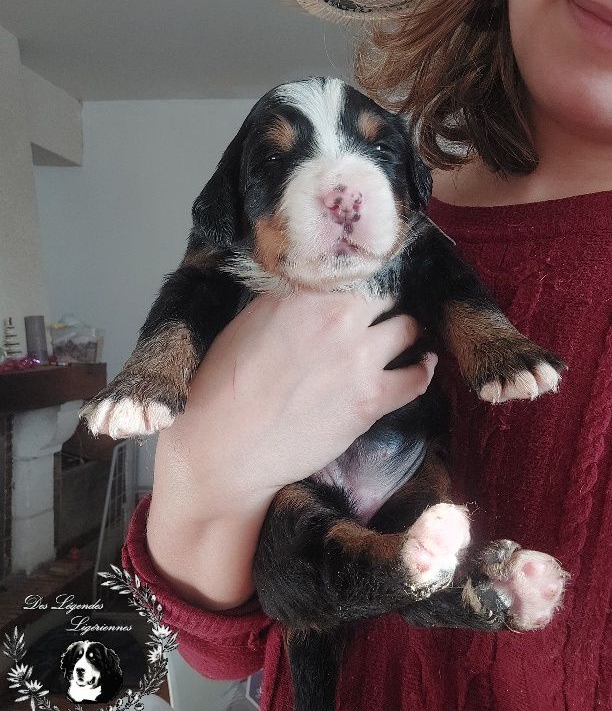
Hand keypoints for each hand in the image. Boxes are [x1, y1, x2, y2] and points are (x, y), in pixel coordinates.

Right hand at [154, 288, 436, 519]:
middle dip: (383, 301)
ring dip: (403, 332)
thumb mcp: (249, 320)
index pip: (355, 264)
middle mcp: (338, 317)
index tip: (366, 278)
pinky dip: (422, 369)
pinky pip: (417, 378)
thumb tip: (315, 286)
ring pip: (408, 329)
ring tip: (398, 338)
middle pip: (387, 293)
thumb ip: (290, 297)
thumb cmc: (223, 385)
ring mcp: (360, 359)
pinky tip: (421, 364)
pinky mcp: (371, 401)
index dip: (363, 271)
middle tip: (378, 312)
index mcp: (305, 293)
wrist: (226, 446)